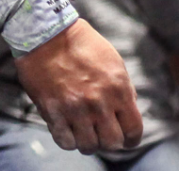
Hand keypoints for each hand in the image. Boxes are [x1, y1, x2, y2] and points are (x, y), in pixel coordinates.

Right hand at [16, 18, 142, 153]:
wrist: (45, 32)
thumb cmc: (80, 44)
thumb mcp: (112, 61)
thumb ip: (124, 89)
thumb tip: (128, 112)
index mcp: (118, 88)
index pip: (133, 131)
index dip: (130, 139)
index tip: (124, 138)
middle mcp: (99, 102)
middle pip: (112, 143)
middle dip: (108, 140)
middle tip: (100, 131)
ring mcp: (75, 108)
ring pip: (88, 146)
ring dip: (87, 141)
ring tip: (82, 129)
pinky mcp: (53, 111)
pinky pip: (65, 142)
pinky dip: (68, 139)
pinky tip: (67, 127)